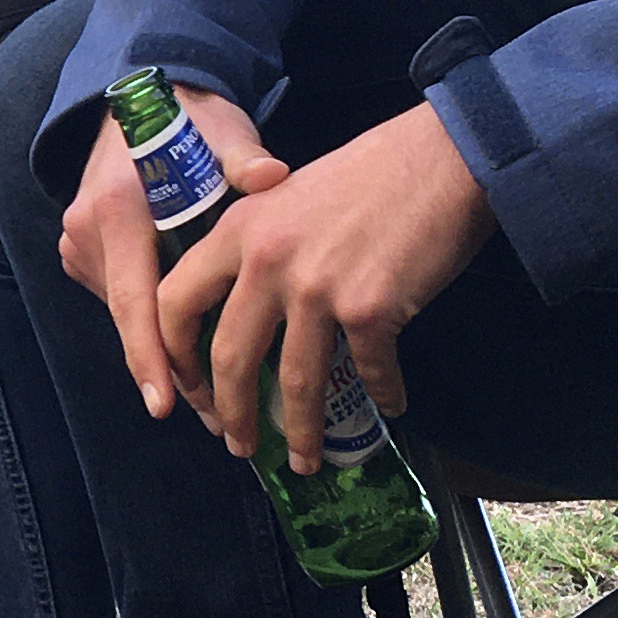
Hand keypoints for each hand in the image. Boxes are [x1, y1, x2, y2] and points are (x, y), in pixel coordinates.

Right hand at [61, 86, 284, 419]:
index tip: (166, 403)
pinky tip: (191, 353)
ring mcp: (80, 241)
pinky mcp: (85, 249)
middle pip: (130, 319)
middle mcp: (89, 229)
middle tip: (219, 419)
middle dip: (170, 372)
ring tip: (213, 400)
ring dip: (163, 354)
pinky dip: (152, 326)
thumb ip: (243, 160)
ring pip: (125, 314)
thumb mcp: (222, 134)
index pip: (134, 297)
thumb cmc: (192, 121)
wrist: (145, 100)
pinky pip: (121, 298)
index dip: (151, 355)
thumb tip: (274, 176)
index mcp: (118, 207)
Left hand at [168, 102, 498, 469]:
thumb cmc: (371, 174)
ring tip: (306, 459)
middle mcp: (268, 260)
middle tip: (237, 445)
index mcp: (238, 230)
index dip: (174, 357)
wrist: (443, 158)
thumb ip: (258, 244)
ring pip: (296, 381)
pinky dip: (382, 395)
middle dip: (230, 414)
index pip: (175, 303)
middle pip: (229, 357)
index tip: (188, 390)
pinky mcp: (370, 307)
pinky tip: (390, 406)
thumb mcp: (288, 196)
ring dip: (301, 430)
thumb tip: (245, 309)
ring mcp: (318, 287)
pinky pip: (369, 370)